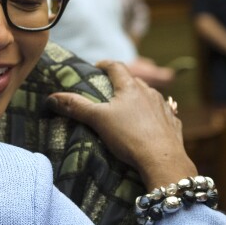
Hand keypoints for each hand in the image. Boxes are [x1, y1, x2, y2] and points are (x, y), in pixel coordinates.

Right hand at [48, 61, 195, 187]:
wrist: (162, 159)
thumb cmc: (129, 136)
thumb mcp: (98, 120)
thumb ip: (76, 107)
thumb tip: (52, 97)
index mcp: (130, 87)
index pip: (116, 67)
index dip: (105, 64)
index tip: (97, 67)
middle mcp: (149, 93)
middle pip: (133, 81)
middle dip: (121, 83)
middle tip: (109, 91)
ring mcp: (163, 108)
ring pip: (149, 96)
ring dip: (138, 98)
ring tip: (127, 109)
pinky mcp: (173, 123)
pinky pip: (161, 113)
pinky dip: (152, 114)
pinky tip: (149, 124)